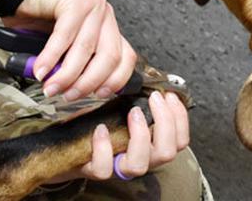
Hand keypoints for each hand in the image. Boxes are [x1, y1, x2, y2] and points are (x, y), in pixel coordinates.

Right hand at [14, 0, 137, 100]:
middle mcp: (104, 14)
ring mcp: (92, 4)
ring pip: (86, 49)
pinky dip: (51, 57)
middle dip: (87, 82)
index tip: (98, 95)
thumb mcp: (66, 48)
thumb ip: (76, 65)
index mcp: (108, 27)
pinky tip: (41, 70)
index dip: (115, 80)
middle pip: (109, 56)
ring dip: (66, 74)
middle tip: (67, 96)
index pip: (126, 57)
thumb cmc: (40, 20)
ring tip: (50, 87)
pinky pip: (65, 36)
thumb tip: (75, 91)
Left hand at [45, 92, 190, 183]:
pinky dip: (104, 147)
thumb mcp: (125, 108)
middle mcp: (140, 159)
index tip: (169, 95)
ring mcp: (119, 168)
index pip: (180, 141)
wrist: (71, 140)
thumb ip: (141, 100)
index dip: (180, 118)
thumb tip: (155, 81)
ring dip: (139, 135)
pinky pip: (104, 168)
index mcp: (152, 145)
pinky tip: (100, 128)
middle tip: (153, 98)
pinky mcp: (96, 170)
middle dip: (164, 123)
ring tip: (132, 111)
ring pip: (139, 165)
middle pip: (166, 153)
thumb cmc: (102, 120)